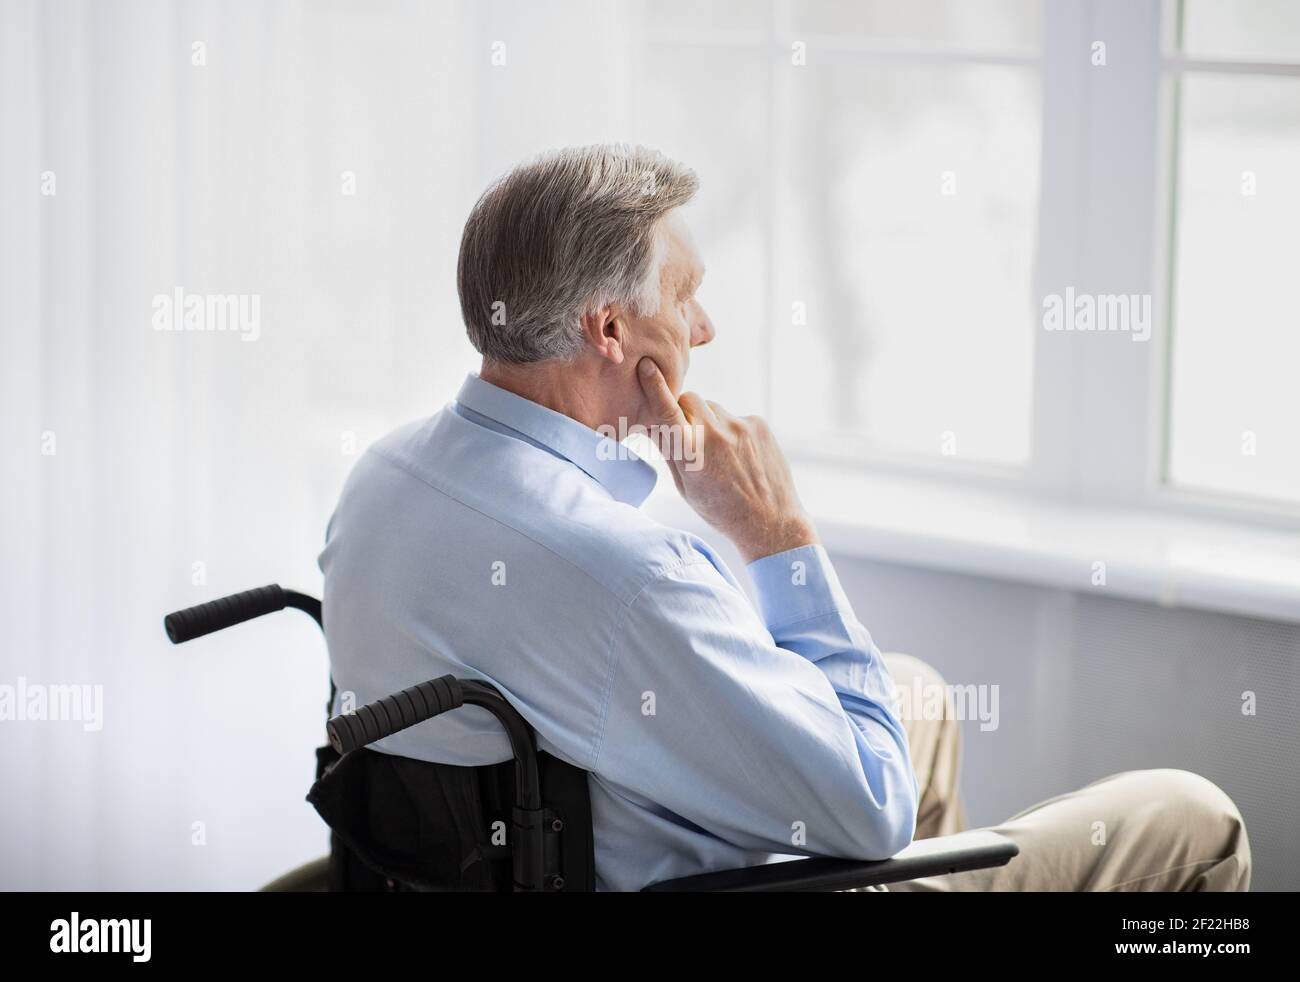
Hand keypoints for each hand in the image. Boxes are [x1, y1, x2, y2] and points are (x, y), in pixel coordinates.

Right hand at [637, 357, 817, 562]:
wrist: (769, 520)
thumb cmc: (720, 508)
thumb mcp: (686, 486)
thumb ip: (669, 450)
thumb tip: (651, 423)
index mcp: (692, 454)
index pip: (667, 412)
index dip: (655, 388)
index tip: (647, 366)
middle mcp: (716, 435)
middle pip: (690, 399)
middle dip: (684, 410)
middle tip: (691, 436)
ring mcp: (740, 427)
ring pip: (713, 408)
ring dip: (709, 422)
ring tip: (721, 454)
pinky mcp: (759, 424)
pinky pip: (735, 417)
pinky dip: (732, 430)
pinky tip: (740, 456)